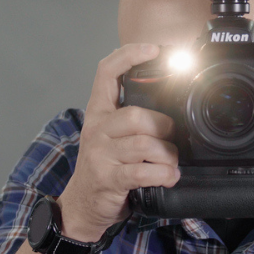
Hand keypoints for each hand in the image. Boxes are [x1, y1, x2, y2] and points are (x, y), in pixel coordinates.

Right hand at [57, 43, 180, 241]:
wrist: (82, 204)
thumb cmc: (104, 166)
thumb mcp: (112, 135)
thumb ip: (133, 116)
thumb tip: (171, 101)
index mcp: (99, 112)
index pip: (107, 72)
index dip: (130, 55)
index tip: (154, 48)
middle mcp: (97, 129)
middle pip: (135, 115)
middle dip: (163, 127)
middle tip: (171, 138)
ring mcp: (100, 155)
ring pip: (144, 144)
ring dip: (167, 154)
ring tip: (171, 162)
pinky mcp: (109, 178)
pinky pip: (142, 171)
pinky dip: (163, 174)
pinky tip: (169, 177)